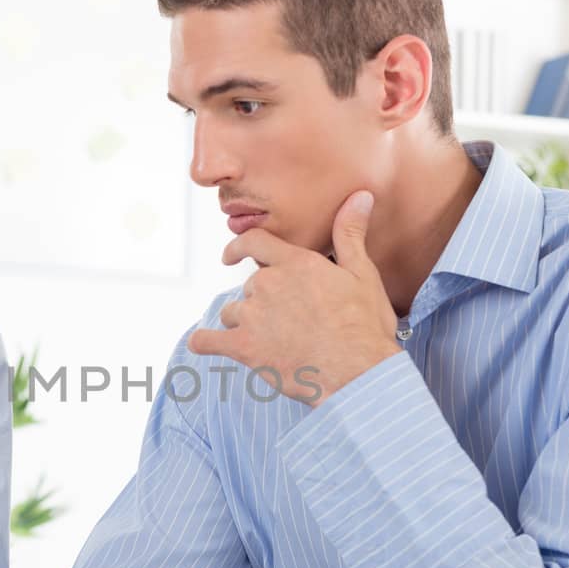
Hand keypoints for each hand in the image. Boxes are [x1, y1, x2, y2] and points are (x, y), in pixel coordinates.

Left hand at [187, 191, 400, 406]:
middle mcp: (268, 284)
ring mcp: (253, 315)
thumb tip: (359, 195)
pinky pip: (207, 340)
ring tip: (272, 343)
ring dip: (243, 324)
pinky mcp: (243, 347)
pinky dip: (204, 342)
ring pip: (232, 313)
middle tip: (289, 324)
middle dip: (262, 302)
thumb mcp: (362, 274)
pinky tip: (204, 344)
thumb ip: (350, 234)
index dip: (238, 247)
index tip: (229, 255)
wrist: (358, 372)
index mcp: (295, 263)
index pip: (254, 242)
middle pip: (249, 287)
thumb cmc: (364, 325)